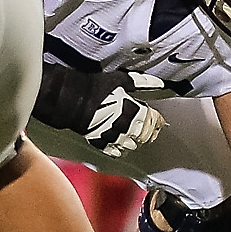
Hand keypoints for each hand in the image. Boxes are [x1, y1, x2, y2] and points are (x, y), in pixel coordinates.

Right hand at [31, 64, 162, 155]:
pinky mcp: (100, 142)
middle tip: (150, 131)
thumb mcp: (120, 80)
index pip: (153, 120)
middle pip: (144, 135)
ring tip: (135, 138)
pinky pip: (114, 151)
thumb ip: (142, 83)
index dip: (157, 120)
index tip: (159, 119)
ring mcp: (113, 136)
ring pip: (131, 145)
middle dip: (149, 133)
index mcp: (134, 111)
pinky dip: (119, 150)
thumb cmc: (94, 88)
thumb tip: (158, 83)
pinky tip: (119, 146)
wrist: (71, 99)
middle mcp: (126, 127)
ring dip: (135, 142)